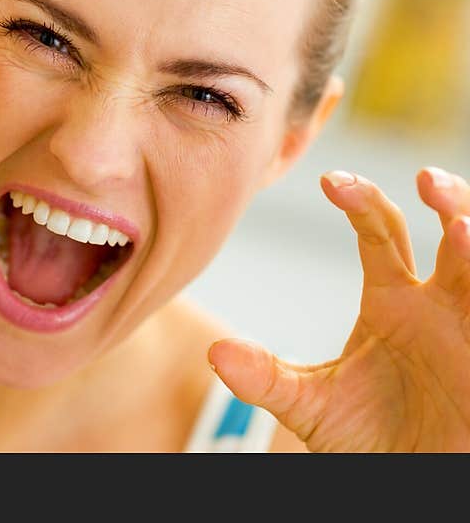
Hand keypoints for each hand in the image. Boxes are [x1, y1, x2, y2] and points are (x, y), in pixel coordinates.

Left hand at [208, 167, 469, 451]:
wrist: (406, 479)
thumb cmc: (367, 438)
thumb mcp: (309, 406)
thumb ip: (265, 378)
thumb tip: (216, 352)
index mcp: (392, 298)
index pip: (380, 231)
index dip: (361, 201)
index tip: (331, 181)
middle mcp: (438, 302)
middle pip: (454, 229)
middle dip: (448, 199)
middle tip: (426, 181)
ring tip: (462, 229)